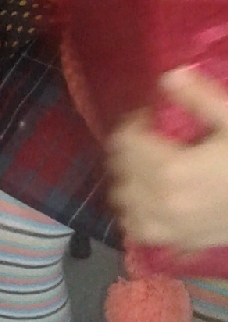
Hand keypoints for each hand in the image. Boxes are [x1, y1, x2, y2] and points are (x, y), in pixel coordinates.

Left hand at [108, 70, 227, 251]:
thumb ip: (201, 99)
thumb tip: (170, 76)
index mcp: (172, 168)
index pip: (126, 141)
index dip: (134, 123)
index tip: (150, 117)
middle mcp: (162, 201)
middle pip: (120, 172)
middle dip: (129, 152)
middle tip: (149, 140)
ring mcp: (171, 229)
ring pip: (125, 204)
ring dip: (129, 184)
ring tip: (147, 170)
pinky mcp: (183, 245)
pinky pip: (142, 232)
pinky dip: (138, 217)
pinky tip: (153, 203)